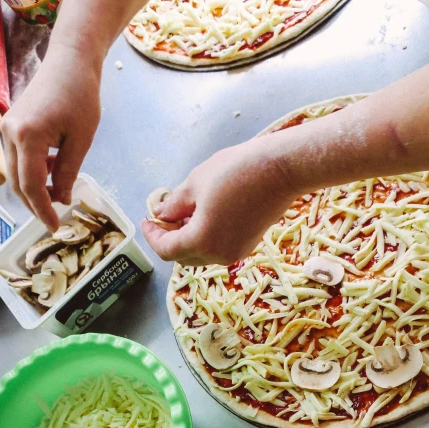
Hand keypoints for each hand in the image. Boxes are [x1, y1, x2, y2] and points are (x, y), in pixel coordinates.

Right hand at [1, 44, 100, 230]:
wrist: (69, 62)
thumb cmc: (80, 96)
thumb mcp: (81, 140)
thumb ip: (68, 172)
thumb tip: (62, 198)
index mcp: (28, 138)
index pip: (31, 186)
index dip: (43, 210)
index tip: (55, 226)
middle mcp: (10, 134)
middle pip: (18, 183)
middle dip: (36, 205)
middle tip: (55, 219)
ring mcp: (7, 128)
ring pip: (15, 173)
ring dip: (35, 188)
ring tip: (60, 192)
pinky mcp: (11, 125)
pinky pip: (18, 158)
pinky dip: (33, 171)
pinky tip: (54, 170)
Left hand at [141, 138, 297, 265]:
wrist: (280, 170)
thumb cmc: (236, 171)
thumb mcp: (195, 184)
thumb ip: (173, 206)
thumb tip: (161, 214)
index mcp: (201, 241)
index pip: (166, 250)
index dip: (152, 236)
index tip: (147, 219)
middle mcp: (218, 255)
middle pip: (182, 256)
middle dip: (168, 239)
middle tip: (163, 216)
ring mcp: (235, 253)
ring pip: (200, 255)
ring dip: (187, 239)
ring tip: (183, 214)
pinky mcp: (247, 246)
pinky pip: (217, 249)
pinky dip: (205, 238)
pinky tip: (204, 216)